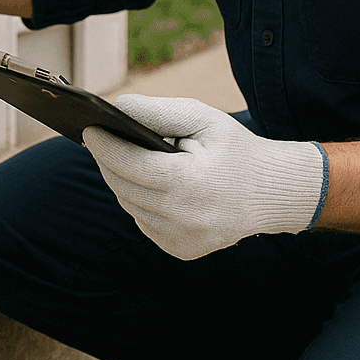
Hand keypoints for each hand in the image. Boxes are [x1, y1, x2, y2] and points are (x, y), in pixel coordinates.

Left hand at [83, 95, 327, 260]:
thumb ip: (158, 111)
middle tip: (98, 141)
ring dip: (122, 182)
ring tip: (120, 159)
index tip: (88, 130)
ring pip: (131, 206)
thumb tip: (116, 108)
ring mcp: (181, 240)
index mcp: (188, 183)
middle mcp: (182, 218)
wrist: (272, 192)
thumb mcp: (202, 118)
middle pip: (123, 187)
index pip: (129, 164)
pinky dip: (141, 202)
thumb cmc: (234, 148)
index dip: (104, 146)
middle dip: (108, 162)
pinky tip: (147, 185)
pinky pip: (146, 223)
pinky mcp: (181, 252)